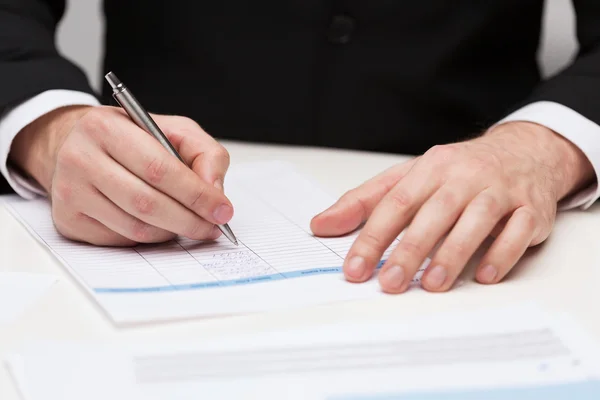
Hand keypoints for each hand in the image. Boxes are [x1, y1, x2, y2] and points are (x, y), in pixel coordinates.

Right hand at [9, 105, 232, 245]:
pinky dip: (149, 238)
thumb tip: (214, 192)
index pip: (159, 168)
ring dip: (171, 232)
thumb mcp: (175, 131)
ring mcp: (70, 192)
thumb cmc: (134, 139)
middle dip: (189, 220)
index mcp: (106, 127)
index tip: (222, 211)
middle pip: (146, 203)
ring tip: (189, 224)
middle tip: (212, 227)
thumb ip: (205, 154)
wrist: (81, 146)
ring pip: (134, 228)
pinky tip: (159, 225)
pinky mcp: (69, 220)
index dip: (196, 194)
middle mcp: (80, 158)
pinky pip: (120, 240)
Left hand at [311, 122, 594, 292]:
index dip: (373, 237)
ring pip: (476, 220)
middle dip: (410, 250)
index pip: (395, 203)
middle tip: (389, 283)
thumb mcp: (408, 177)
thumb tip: (320, 224)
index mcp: (430, 168)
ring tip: (431, 284)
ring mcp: (500, 191)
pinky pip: (518, 230)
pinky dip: (502, 253)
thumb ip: (365, 201)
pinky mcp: (531, 208)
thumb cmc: (458, 171)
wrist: (524, 152)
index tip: (354, 268)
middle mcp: (464, 177)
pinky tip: (484, 275)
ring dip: (453, 253)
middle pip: (434, 213)